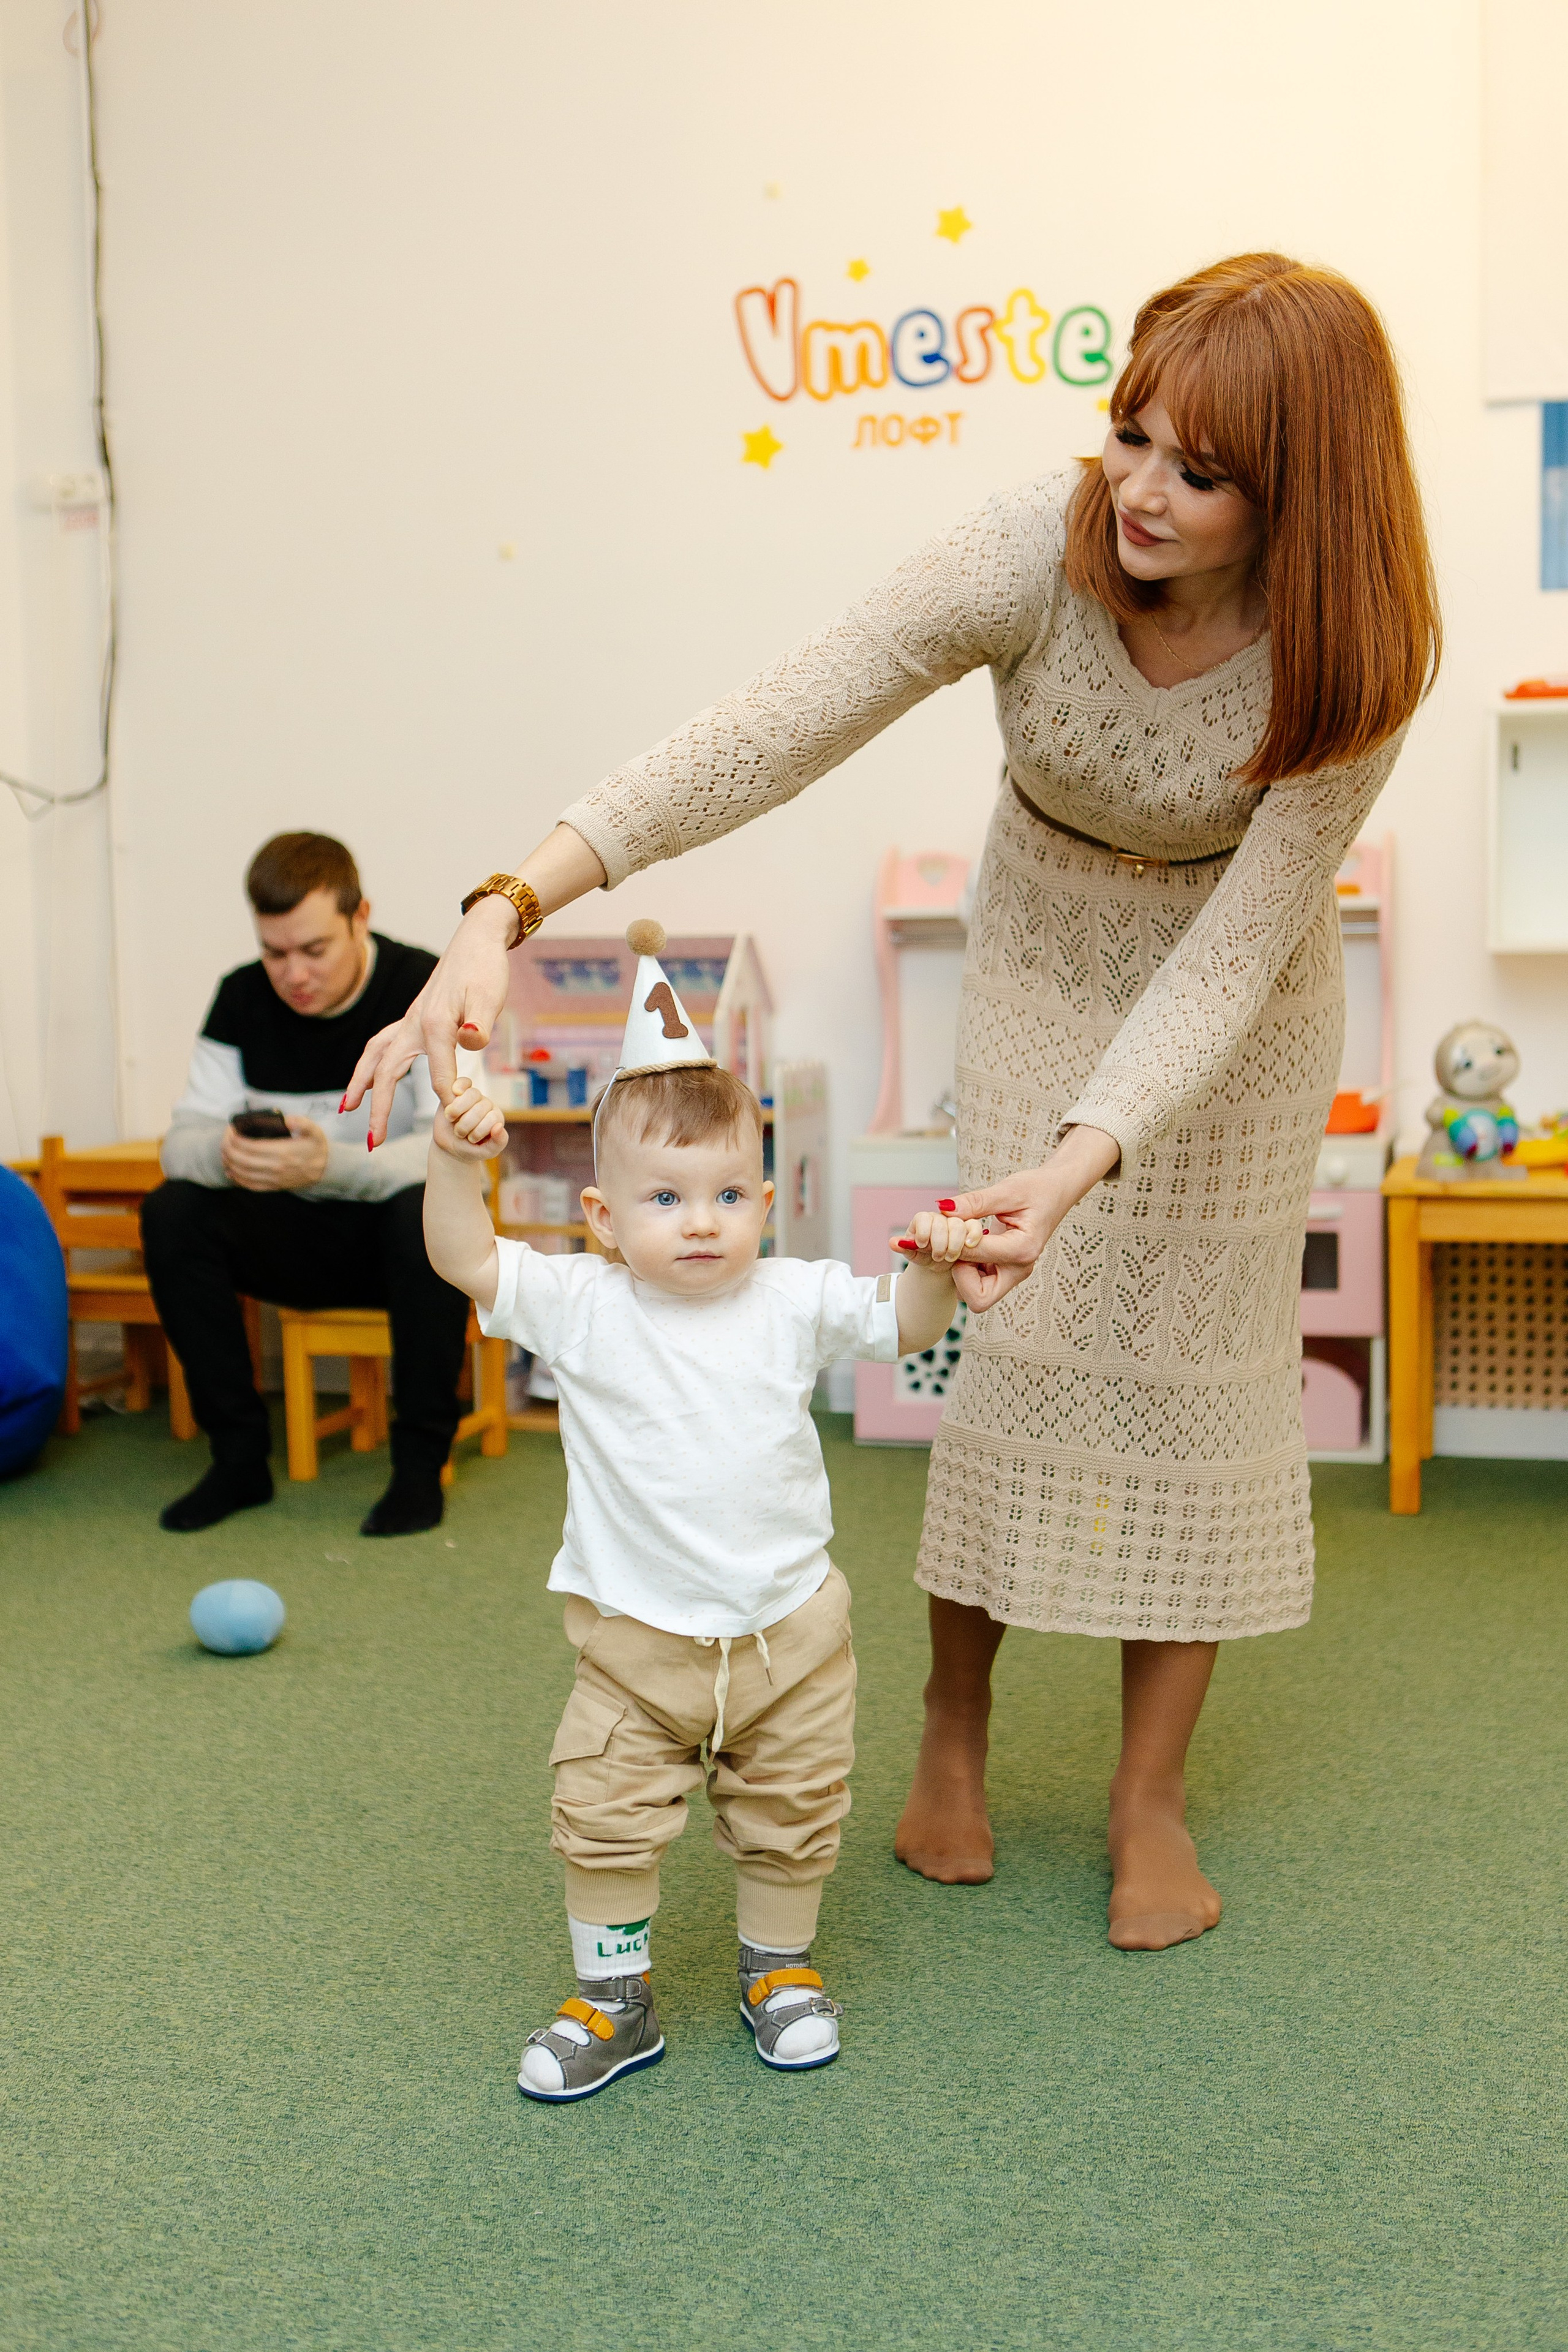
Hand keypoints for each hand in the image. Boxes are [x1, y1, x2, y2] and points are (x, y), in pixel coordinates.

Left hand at [221, 1117, 330, 1192]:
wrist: (325, 1169)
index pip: (249, 1146)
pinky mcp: (274, 1186)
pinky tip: (231, 1171)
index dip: (235, 1138)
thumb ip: (301, 1122)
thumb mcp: (314, 1130)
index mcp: (283, 1151)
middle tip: (225, 1140)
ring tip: (224, 1153)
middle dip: (228, 1149)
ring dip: (229, 1163)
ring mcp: (274, 1179)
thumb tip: (286, 1120)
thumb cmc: (316, 1147)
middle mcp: (276, 1167)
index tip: (231, 1130)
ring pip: (243, 1173)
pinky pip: (250, 1185)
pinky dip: (237, 1179)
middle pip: (242, 1159)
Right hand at [341, 823, 606, 1142]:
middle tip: (373, 1142)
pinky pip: (384, 1046)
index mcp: (432, 1025)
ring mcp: (409, 1021)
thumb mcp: (490, 995)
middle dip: (379, 1108)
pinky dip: (373, 1065)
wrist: (478, 938)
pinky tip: (372, 1077)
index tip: (455, 1121)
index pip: (438, 1076)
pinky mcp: (413, 1018)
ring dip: (361, 1083)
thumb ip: (480, 1022)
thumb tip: (471, 1042)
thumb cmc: (486, 967)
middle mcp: (412, 1024)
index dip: (448, 1100)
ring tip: (347, 1108)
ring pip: (375, 1056)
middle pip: (386, 1072)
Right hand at [434, 1077, 508, 1160]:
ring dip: (458, 1110)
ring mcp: (473, 1098)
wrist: (449, 1147)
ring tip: (452, 1120)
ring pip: (472, 1094)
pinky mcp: (458, 1092)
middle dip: (466, 1124)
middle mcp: (486, 1105)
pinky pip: (463, 1082)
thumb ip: (498, 1143)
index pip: (492, 1118)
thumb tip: (499, 1127)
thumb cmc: (470, 1149)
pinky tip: (449, 1100)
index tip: (471, 1140)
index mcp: (496, 1118)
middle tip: (459, 1134)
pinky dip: (456, 1088)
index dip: (478, 1131)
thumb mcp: (486, 1152)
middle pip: (480, 1107)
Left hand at [893, 1209, 984, 1267]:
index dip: (923, 1232)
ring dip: (954, 1243)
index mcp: (923, 1220)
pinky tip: (969, 1245)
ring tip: (950, 1257)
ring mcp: (955, 1222)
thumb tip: (893, 1243)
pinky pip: (974, 1225)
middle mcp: (940, 1218)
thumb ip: (905, 1247)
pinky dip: (973, 1235)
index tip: (922, 1245)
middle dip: (939, 1242)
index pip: (923, 1218)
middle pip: (941, 1222)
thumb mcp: (913, 1254)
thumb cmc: (924, 1255)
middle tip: (937, 1256)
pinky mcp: (970, 1228)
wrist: (939, 1263)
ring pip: (958, 1224)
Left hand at [945, 1126, 1121, 1310]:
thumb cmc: (1036, 1189)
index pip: (975, 1256)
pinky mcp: (1005, 1270)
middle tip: (956, 1242)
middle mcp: (1019, 1269)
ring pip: (975, 1295)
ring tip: (961, 1239)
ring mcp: (1013, 1273)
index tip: (946, 1224)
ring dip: (961, 1271)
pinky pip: (978, 1283)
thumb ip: (975, 1202)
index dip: (954, 1241)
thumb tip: (943, 1209)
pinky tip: (967, 1243)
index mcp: (1022, 1249)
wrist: (1056, 1192)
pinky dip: (966, 1267)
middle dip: (959, 1273)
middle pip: (977, 1297)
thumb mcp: (1006, 1190)